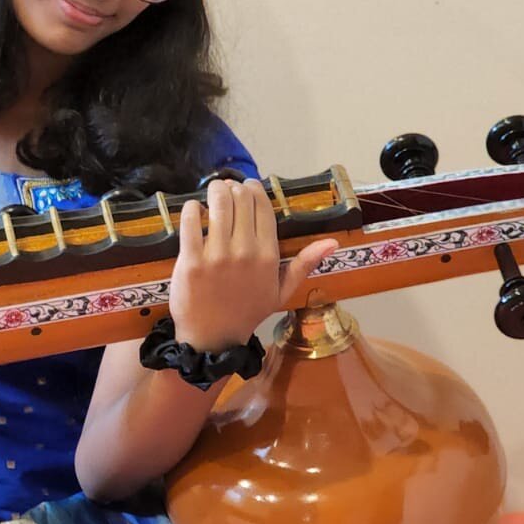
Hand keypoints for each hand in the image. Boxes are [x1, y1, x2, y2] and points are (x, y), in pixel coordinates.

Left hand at [168, 179, 337, 350]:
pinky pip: (191, 222)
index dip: (253, 190)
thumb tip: (333, 243)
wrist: (213, 337)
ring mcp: (216, 256)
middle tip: (226, 188)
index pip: (263, 207)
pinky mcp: (191, 261)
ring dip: (215, 191)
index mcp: (268, 255)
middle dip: (233, 187)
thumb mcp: (281, 292)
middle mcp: (245, 252)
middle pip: (241, 200)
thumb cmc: (247, 312)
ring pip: (218, 205)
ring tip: (213, 191)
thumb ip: (304, 264)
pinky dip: (192, 209)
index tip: (246, 187)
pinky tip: (195, 209)